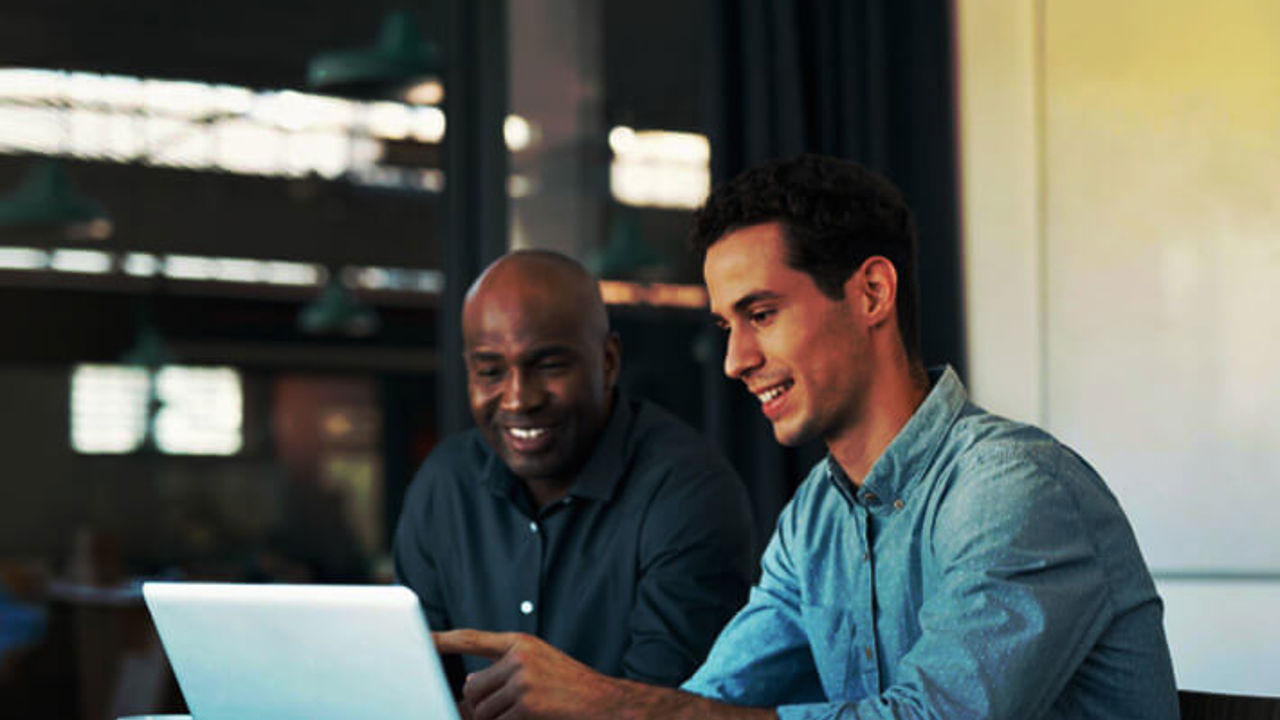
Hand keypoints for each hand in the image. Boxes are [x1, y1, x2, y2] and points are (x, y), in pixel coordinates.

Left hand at [434, 629, 620, 719]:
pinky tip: (533, 718)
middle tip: (503, 710)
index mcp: (521, 643)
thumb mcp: (540, 666)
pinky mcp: (526, 705)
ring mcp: (523, 680)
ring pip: (481, 710)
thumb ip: (505, 670)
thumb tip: (468, 688)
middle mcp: (519, 657)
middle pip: (472, 687)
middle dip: (479, 705)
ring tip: (524, 714)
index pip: (471, 638)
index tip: (419, 638)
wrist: (607, 703)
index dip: (443, 640)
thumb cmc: (571, 688)